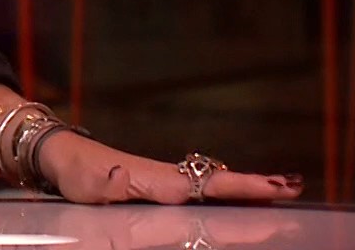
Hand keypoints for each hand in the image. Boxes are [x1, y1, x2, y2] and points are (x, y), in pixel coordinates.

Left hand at [35, 132, 303, 204]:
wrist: (61, 157)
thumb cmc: (76, 174)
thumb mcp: (89, 184)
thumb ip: (108, 183)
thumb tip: (121, 177)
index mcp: (159, 181)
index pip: (208, 185)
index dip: (242, 188)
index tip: (275, 187)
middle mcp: (167, 179)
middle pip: (220, 183)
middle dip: (256, 188)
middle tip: (293, 188)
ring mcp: (164, 182)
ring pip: (212, 185)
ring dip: (244, 189)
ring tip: (279, 192)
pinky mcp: (157, 188)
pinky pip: (199, 190)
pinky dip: (224, 190)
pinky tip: (236, 197)